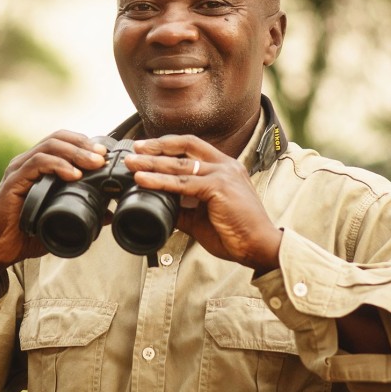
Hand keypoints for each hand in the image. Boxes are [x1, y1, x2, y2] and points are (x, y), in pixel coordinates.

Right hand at [0, 131, 106, 298]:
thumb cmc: (26, 234)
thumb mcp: (60, 222)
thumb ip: (83, 216)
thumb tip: (109, 215)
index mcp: (38, 167)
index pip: (63, 142)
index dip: (85, 144)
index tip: (106, 155)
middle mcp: (27, 163)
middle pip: (59, 139)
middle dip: (84, 145)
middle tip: (103, 158)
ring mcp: (18, 171)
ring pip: (49, 146)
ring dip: (75, 152)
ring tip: (94, 163)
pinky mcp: (12, 182)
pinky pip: (36, 164)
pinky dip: (57, 165)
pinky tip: (74, 175)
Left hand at [127, 135, 282, 271]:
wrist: (258, 246)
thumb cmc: (236, 233)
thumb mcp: (202, 217)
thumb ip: (183, 209)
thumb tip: (160, 207)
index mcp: (224, 168)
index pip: (193, 146)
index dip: (168, 145)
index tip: (146, 149)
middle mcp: (225, 165)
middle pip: (185, 146)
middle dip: (156, 147)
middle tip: (134, 150)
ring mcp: (223, 174)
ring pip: (180, 164)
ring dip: (152, 163)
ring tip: (132, 164)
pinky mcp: (219, 187)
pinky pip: (183, 183)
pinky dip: (160, 181)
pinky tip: (143, 181)